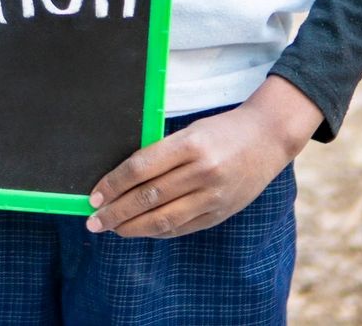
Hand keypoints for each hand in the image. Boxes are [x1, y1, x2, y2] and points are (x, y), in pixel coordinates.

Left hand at [86, 77, 320, 238]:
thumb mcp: (189, 132)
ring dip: (132, 227)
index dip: (113, 185)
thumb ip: (161, 154)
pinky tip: (140, 230)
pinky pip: (182, 227)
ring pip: (164, 219)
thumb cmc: (221, 130)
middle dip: (116, 212)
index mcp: (190, 145)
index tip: (94, 196)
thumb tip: (122, 180)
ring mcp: (214, 196)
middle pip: (148, 197)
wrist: (268, 138)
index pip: (140, 168)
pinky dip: (158, 230)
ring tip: (111, 229)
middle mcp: (202, 172)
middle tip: (93, 221)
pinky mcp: (221, 213)